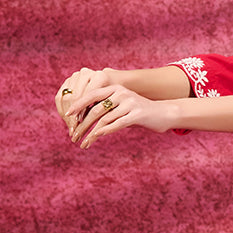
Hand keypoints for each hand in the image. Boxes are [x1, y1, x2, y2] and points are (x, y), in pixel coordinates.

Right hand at [55, 67, 117, 132]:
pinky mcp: (68, 81)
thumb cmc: (113, 98)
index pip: (88, 96)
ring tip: (70, 127)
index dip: (83, 111)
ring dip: (67, 114)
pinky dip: (62, 110)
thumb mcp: (110, 104)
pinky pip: (60, 97)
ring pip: (66, 97)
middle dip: (73, 114)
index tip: (80, 124)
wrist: (107, 85)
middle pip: (75, 96)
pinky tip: (66, 120)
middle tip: (74, 129)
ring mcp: (75, 76)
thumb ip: (103, 112)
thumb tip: (96, 131)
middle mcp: (86, 73)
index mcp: (99, 77)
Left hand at [66, 81, 181, 147]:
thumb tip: (86, 118)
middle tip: (73, 136)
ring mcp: (129, 103)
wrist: (165, 114)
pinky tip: (95, 138)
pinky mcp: (136, 114)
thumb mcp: (122, 108)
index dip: (78, 105)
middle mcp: (121, 93)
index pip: (91, 95)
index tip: (67, 116)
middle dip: (81, 124)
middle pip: (95, 109)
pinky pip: (116, 124)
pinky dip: (104, 132)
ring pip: (103, 119)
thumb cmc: (141, 113)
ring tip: (83, 142)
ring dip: (90, 133)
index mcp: (115, 89)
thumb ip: (108, 110)